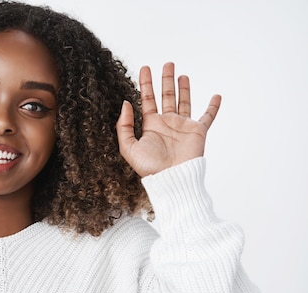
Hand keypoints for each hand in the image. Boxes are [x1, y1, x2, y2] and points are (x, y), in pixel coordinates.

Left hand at [116, 62, 220, 176]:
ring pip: (184, 101)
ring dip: (183, 88)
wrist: (171, 179)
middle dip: (165, 80)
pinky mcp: (198, 131)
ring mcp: (183, 126)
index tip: (144, 68)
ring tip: (181, 74)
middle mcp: (167, 123)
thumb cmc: (149, 168)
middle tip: (166, 64)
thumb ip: (125, 126)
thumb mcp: (129, 147)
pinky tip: (216, 96)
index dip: (145, 84)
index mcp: (151, 125)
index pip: (147, 99)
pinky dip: (213, 106)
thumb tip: (126, 103)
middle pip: (166, 96)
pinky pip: (207, 116)